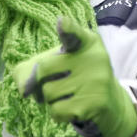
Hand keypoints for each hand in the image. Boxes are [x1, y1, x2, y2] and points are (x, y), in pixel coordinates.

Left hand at [12, 17, 136, 136]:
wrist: (112, 104)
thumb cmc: (79, 78)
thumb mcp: (66, 61)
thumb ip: (39, 66)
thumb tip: (24, 90)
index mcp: (87, 43)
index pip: (75, 34)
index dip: (68, 29)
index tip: (62, 23)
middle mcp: (94, 59)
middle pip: (43, 70)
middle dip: (41, 82)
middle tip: (56, 84)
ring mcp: (96, 82)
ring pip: (48, 93)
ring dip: (50, 100)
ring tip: (67, 96)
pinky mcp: (94, 104)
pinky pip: (56, 111)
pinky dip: (58, 113)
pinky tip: (73, 108)